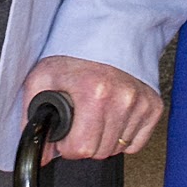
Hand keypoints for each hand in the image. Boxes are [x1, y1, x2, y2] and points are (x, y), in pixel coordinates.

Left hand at [22, 55, 161, 161]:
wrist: (107, 31)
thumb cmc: (76, 54)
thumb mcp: (43, 78)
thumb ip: (32, 117)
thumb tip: (39, 155)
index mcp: (94, 92)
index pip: (80, 148)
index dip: (68, 144)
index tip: (67, 131)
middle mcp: (122, 98)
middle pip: (100, 152)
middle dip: (86, 141)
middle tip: (81, 119)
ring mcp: (140, 103)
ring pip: (117, 149)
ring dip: (104, 138)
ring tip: (97, 113)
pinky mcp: (153, 106)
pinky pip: (136, 143)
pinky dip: (123, 135)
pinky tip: (113, 116)